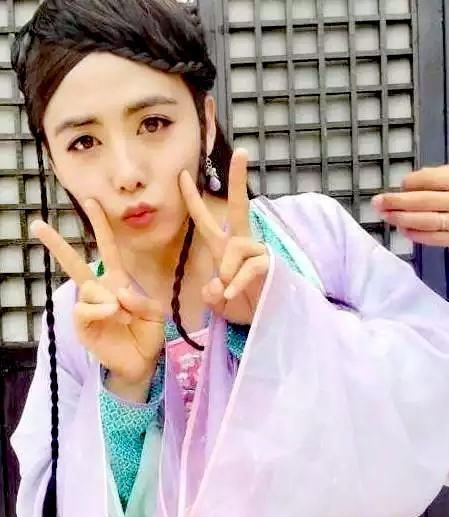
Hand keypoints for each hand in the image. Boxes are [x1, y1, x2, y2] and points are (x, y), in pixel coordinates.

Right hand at [31, 198, 164, 382]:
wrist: (142, 362)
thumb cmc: (147, 334)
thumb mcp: (155, 313)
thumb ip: (142, 300)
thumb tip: (118, 294)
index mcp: (118, 281)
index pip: (108, 249)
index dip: (100, 226)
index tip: (91, 202)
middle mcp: (100, 290)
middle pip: (75, 263)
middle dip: (57, 244)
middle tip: (36, 225)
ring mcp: (88, 307)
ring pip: (89, 289)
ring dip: (110, 299)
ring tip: (124, 316)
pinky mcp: (81, 325)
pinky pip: (85, 308)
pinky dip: (101, 310)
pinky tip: (112, 316)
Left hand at [179, 149, 268, 324]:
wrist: (263, 321)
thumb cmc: (239, 306)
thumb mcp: (217, 302)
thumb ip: (211, 293)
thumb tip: (217, 284)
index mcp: (222, 247)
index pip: (204, 219)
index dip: (193, 198)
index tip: (183, 174)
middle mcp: (240, 243)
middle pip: (239, 206)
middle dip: (239, 179)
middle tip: (243, 151)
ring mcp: (256, 252)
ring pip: (236, 248)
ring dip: (228, 271)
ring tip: (229, 290)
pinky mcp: (269, 264)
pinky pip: (250, 267)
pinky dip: (238, 283)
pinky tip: (233, 293)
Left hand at [372, 165, 448, 245]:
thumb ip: (442, 175)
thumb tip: (416, 178)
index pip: (434, 180)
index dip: (414, 182)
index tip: (402, 183)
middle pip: (427, 201)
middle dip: (398, 202)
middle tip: (378, 202)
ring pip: (431, 221)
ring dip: (404, 219)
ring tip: (386, 216)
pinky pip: (439, 239)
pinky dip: (419, 235)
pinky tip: (403, 230)